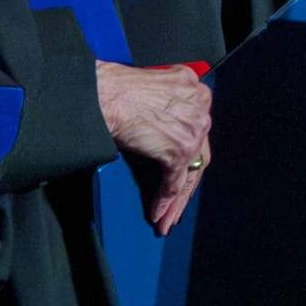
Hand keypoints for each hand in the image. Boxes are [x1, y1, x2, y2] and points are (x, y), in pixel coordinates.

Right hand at [95, 61, 211, 235]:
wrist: (104, 96)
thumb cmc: (115, 88)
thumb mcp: (153, 86)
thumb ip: (166, 102)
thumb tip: (161, 123)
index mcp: (193, 88)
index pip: (196, 129)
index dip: (190, 154)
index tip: (184, 170)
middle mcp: (200, 106)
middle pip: (198, 153)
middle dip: (187, 182)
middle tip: (178, 205)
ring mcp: (193, 128)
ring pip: (189, 171)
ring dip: (177, 199)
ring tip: (168, 219)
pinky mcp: (179, 149)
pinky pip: (173, 182)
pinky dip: (165, 200)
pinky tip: (157, 213)